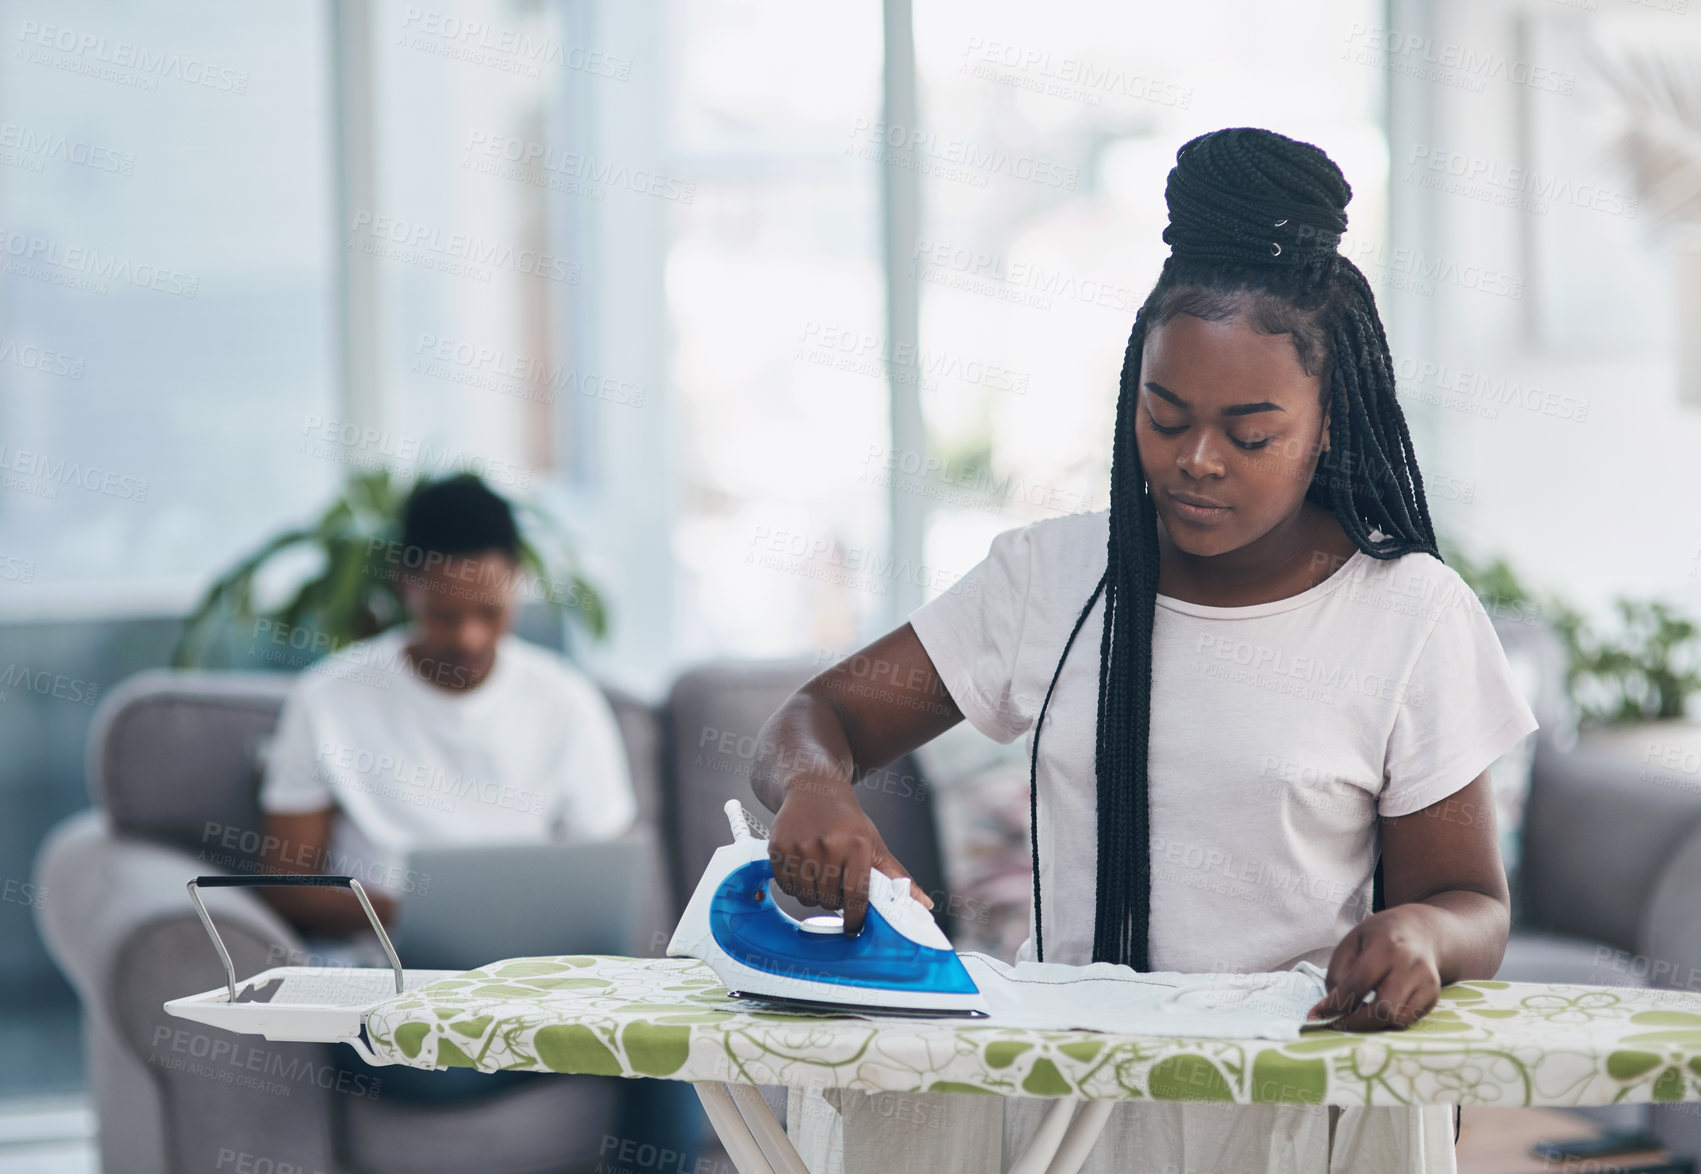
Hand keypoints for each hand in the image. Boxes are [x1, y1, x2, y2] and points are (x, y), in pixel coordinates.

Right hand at [767, 777, 933, 934]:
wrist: (813, 787)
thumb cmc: (847, 820)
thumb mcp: (873, 844)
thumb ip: (896, 876)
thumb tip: (924, 904)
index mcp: (856, 845)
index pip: (856, 897)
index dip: (856, 918)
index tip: (854, 927)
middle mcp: (827, 845)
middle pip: (829, 900)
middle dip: (834, 901)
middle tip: (836, 884)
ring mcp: (800, 847)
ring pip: (806, 897)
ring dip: (814, 895)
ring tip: (820, 875)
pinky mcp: (778, 848)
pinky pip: (785, 886)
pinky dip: (794, 886)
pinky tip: (803, 869)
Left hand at [1305, 907, 1441, 1031]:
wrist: (1421, 932)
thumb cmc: (1379, 936)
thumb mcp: (1351, 942)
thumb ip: (1338, 972)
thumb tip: (1331, 1004)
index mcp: (1386, 946)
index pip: (1359, 983)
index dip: (1337, 1003)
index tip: (1318, 1014)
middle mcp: (1411, 966)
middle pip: (1384, 1009)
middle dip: (1356, 1022)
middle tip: (1338, 1022)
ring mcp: (1427, 982)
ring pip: (1397, 1020)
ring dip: (1372, 1023)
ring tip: (1357, 1013)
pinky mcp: (1433, 996)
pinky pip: (1407, 1020)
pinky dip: (1388, 1020)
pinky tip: (1377, 1008)